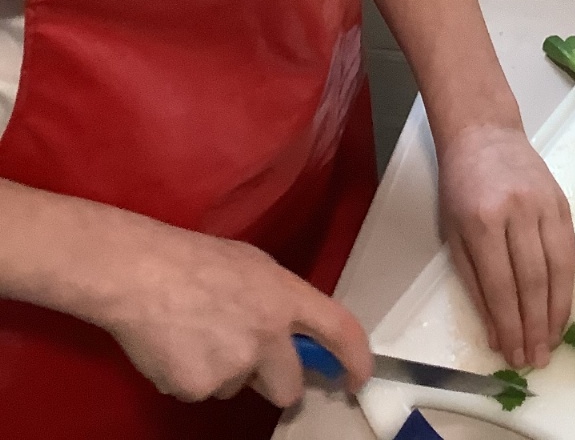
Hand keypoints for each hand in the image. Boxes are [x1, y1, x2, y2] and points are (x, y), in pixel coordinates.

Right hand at [94, 215, 372, 407]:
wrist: (141, 273)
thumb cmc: (198, 260)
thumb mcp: (256, 267)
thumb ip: (280, 301)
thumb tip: (293, 332)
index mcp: (286, 298)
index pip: (340, 331)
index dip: (356, 359)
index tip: (356, 378)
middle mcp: (267, 337)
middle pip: (290, 388)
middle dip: (276, 380)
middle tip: (251, 355)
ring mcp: (233, 368)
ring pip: (240, 387)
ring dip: (228, 371)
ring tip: (199, 333)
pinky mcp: (198, 389)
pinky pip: (204, 392)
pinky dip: (194, 376)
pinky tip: (178, 346)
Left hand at [437, 123, 574, 371]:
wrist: (485, 134)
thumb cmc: (461, 186)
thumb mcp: (452, 233)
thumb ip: (474, 283)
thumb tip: (496, 332)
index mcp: (482, 222)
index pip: (501, 286)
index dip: (510, 325)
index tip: (513, 355)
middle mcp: (518, 212)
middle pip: (533, 281)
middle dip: (536, 326)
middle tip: (537, 359)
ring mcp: (545, 204)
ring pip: (559, 268)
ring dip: (557, 312)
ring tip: (553, 342)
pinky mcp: (562, 201)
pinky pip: (570, 250)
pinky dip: (568, 284)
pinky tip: (562, 307)